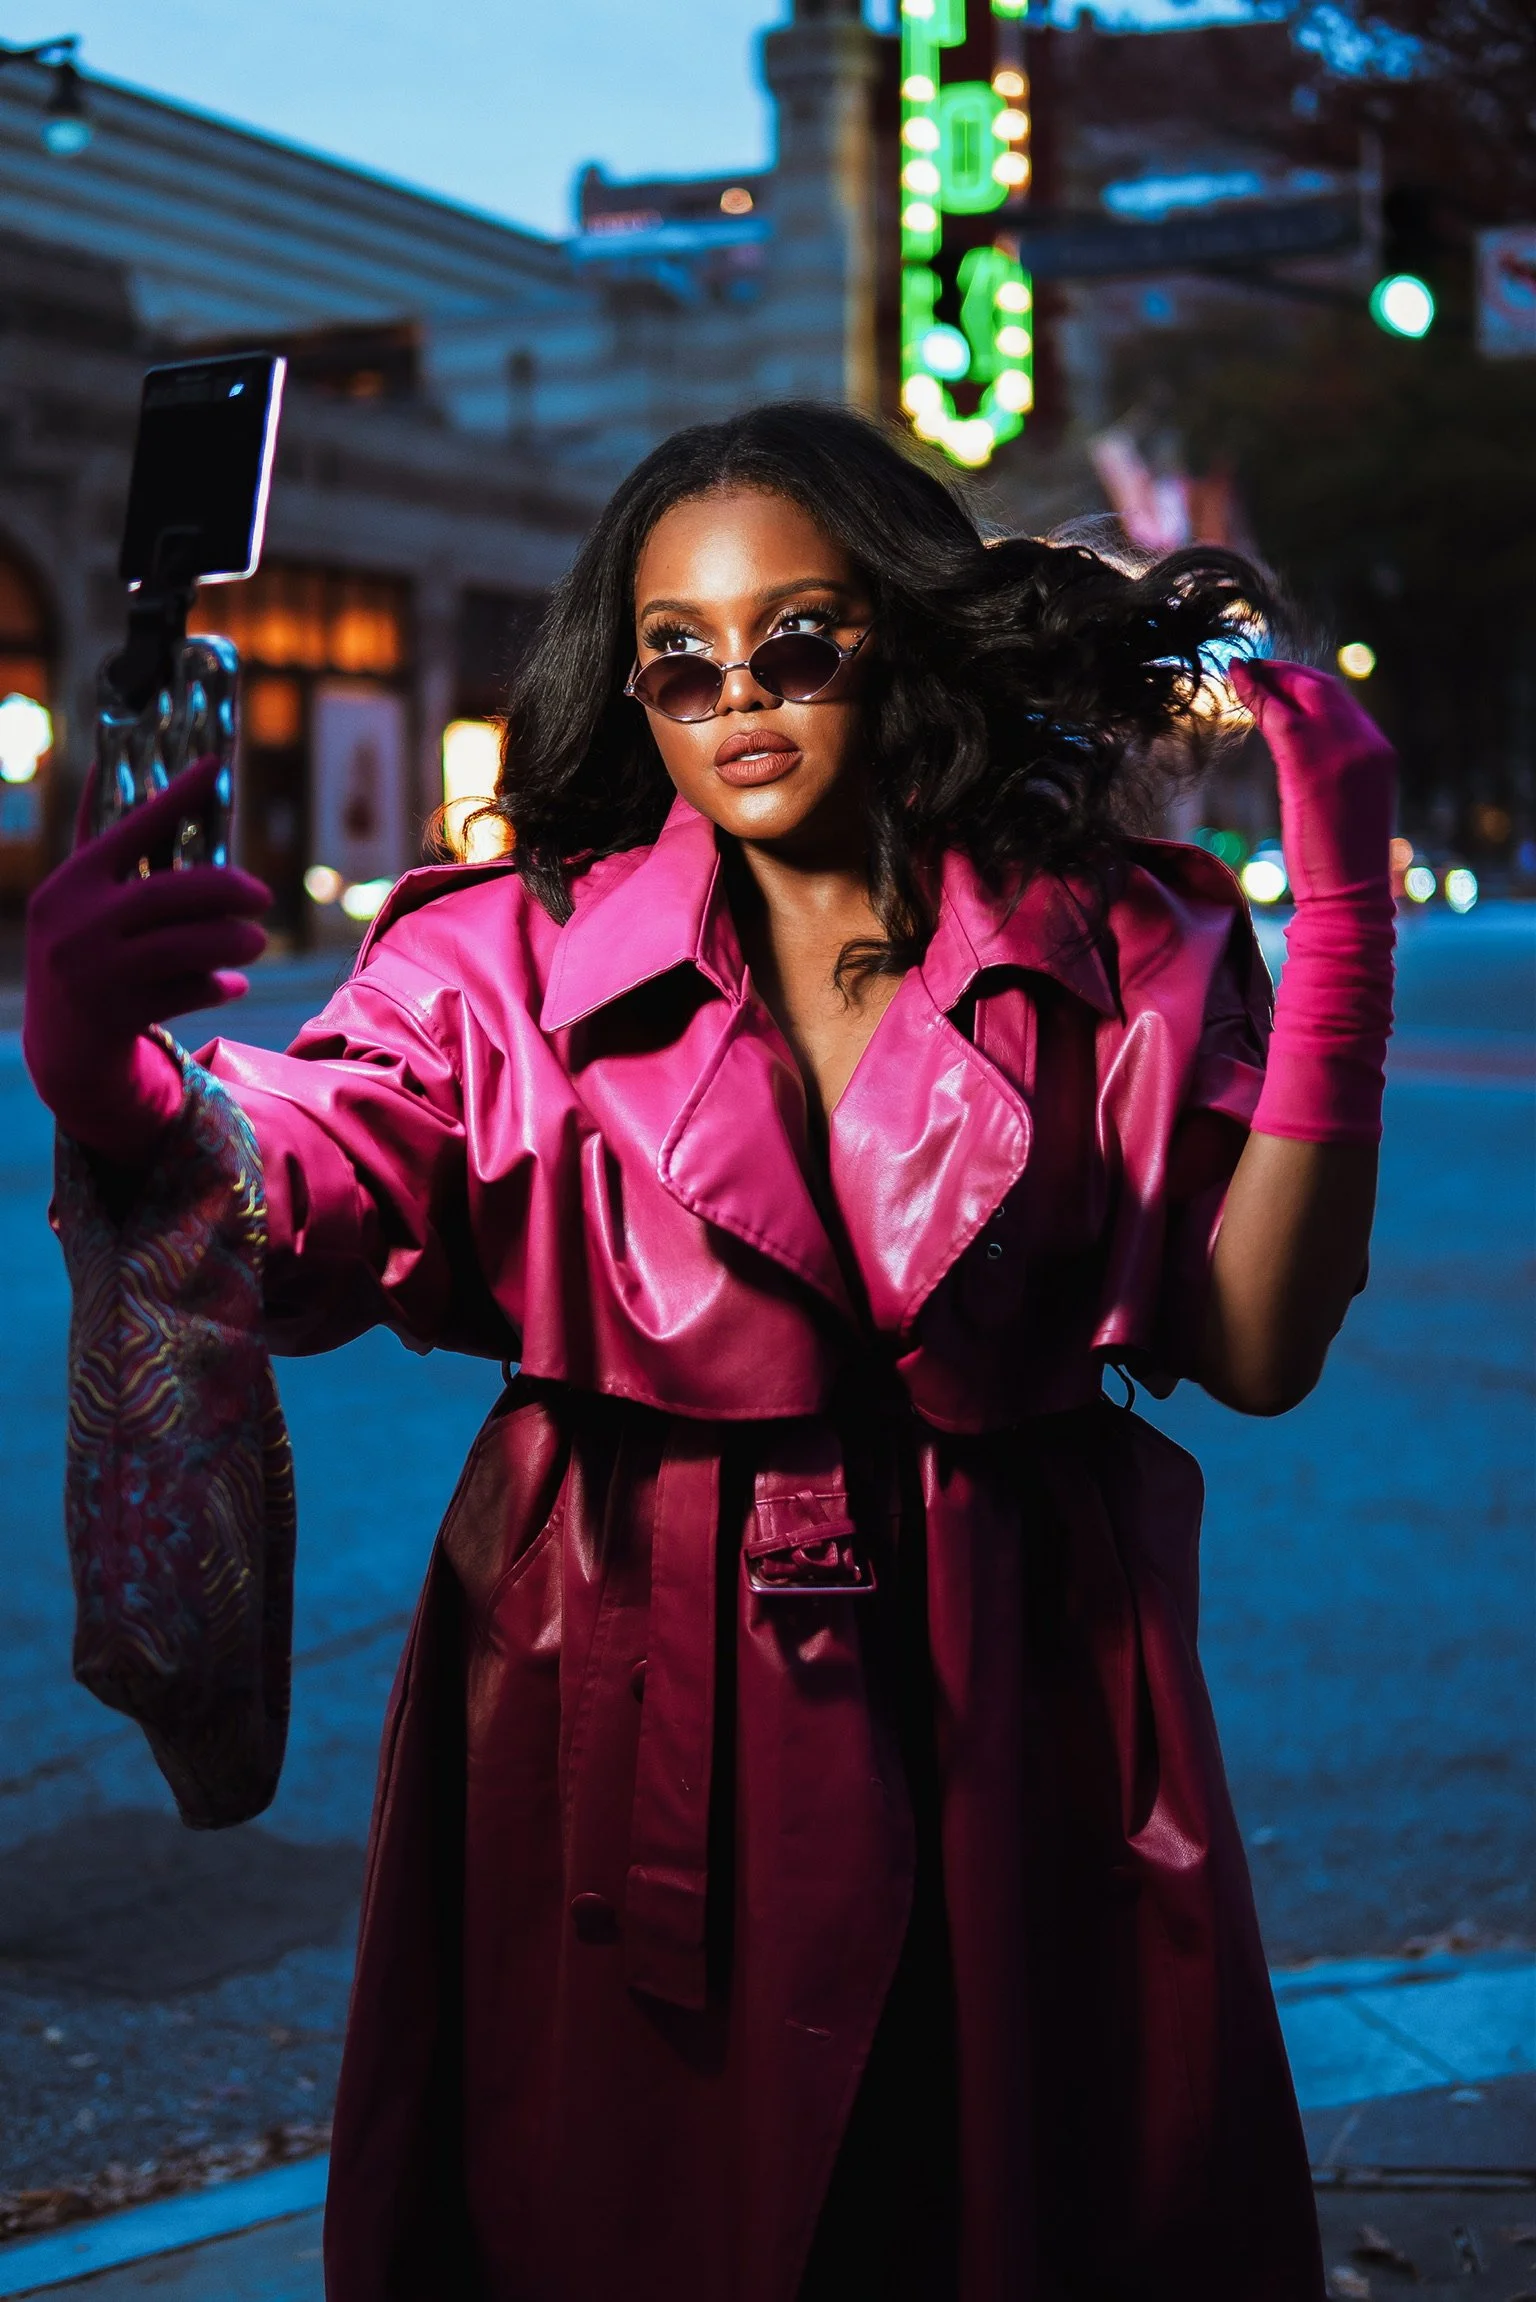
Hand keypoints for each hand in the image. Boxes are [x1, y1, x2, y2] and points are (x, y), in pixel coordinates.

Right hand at [24, 753, 271, 1158]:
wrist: (61, 1048)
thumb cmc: (84, 953)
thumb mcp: (80, 899)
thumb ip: (101, 842)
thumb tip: (108, 768)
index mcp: (71, 884)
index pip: (131, 829)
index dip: (175, 797)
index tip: (215, 766)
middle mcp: (75, 924)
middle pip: (168, 893)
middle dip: (226, 891)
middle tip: (264, 895)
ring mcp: (94, 973)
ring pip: (183, 947)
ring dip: (231, 941)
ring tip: (256, 942)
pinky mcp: (116, 1015)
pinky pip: (186, 992)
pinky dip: (218, 985)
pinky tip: (234, 983)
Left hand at [1229, 659, 1395, 902]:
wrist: (1350, 893)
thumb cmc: (1341, 864)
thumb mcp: (1346, 806)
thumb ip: (1335, 771)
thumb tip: (1304, 757)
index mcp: (1379, 751)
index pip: (1341, 702)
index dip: (1306, 684)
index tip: (1278, 678)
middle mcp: (1367, 742)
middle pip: (1323, 687)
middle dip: (1286, 672)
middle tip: (1253, 667)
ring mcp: (1344, 750)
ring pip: (1301, 694)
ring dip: (1268, 677)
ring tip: (1240, 670)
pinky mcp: (1311, 763)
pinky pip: (1279, 715)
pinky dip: (1256, 693)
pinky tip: (1236, 681)